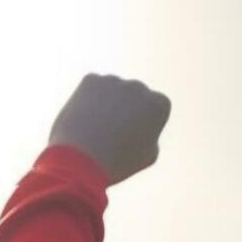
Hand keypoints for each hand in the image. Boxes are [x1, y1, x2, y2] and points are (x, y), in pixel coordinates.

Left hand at [48, 73, 171, 185]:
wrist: (82, 160)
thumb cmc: (118, 162)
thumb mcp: (148, 156)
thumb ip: (151, 134)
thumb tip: (144, 123)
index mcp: (160, 104)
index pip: (155, 108)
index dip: (143, 125)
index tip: (132, 141)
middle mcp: (140, 86)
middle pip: (133, 96)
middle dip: (125, 110)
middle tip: (111, 135)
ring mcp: (115, 80)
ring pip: (112, 91)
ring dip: (107, 104)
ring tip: (96, 130)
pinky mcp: (91, 79)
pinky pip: (92, 88)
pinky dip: (88, 101)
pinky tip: (84, 120)